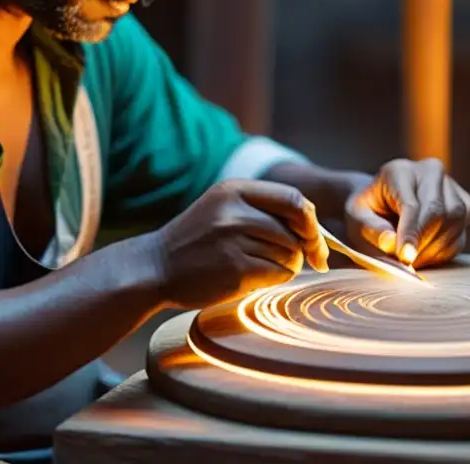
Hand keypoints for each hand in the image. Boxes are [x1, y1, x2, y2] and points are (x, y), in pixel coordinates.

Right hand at [153, 180, 329, 309]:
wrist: (154, 267)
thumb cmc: (196, 241)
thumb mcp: (223, 208)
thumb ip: (262, 210)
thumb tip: (315, 229)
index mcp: (234, 189)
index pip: (294, 199)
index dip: (311, 222)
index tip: (314, 240)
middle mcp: (235, 210)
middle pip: (296, 230)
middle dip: (303, 249)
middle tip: (299, 261)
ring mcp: (234, 239)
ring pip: (291, 255)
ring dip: (287, 266)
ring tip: (261, 267)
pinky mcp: (236, 269)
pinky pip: (278, 275)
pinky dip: (274, 280)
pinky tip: (252, 279)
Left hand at [343, 158, 469, 268]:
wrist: (383, 204)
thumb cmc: (368, 212)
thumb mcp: (356, 219)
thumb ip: (371, 229)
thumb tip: (391, 243)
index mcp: (399, 171)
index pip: (412, 204)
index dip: (410, 233)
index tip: (405, 257)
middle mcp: (429, 171)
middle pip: (438, 212)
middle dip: (423, 243)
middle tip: (407, 263)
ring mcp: (451, 186)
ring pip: (455, 222)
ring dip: (434, 248)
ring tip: (413, 259)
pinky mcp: (465, 204)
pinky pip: (462, 233)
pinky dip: (444, 251)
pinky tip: (426, 254)